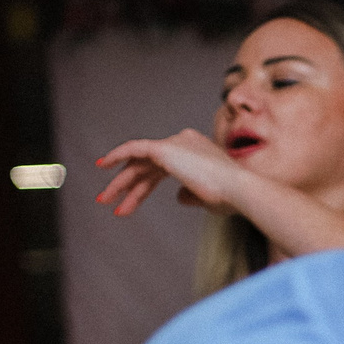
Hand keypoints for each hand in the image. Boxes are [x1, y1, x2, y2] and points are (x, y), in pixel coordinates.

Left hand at [95, 129, 246, 217]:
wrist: (241, 190)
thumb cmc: (233, 198)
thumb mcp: (209, 199)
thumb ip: (190, 194)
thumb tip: (178, 197)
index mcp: (198, 152)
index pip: (163, 168)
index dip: (146, 185)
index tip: (133, 199)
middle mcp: (185, 143)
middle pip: (149, 166)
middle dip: (129, 185)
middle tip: (111, 201)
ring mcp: (175, 143)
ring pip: (139, 163)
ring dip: (121, 182)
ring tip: (105, 200)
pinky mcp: (165, 148)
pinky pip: (134, 149)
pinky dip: (117, 155)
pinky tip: (102, 166)